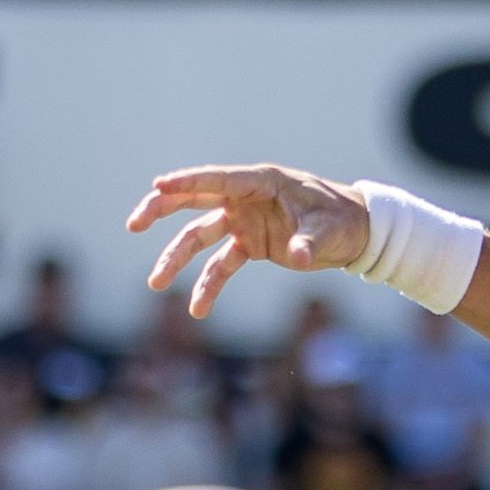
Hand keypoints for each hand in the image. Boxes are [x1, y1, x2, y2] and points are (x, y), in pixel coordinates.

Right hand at [125, 166, 371, 319]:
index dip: (187, 182)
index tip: (157, 186)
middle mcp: (246, 199)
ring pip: (199, 236)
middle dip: (161, 210)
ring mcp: (244, 221)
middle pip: (194, 200)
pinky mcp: (249, 245)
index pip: (217, 179)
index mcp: (262, 182)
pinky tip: (198, 310)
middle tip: (134, 223)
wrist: (355, 233)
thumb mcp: (328, 231)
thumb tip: (298, 255)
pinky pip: (221, 265)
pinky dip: (209, 286)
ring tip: (155, 283)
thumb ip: (308, 243)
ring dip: (176, 258)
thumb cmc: (342, 220)